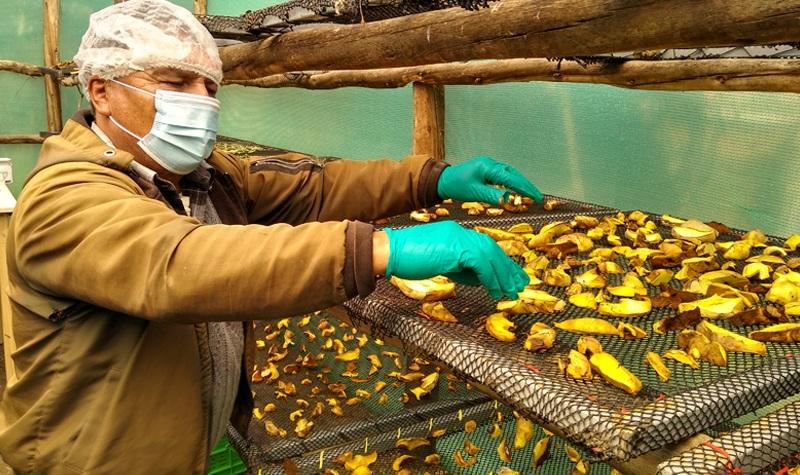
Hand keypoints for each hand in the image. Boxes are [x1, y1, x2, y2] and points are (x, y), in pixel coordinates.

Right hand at [384, 221, 528, 299]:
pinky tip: (495, 291)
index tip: (509, 277)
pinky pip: (481, 263)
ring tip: (510, 292)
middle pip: (492, 248)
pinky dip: (491, 278)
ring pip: (490, 255)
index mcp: (457, 234)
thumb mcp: (440, 264)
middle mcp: (461, 232)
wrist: (390, 250)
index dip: (499, 262)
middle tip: (519, 284)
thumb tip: (481, 280)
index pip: (484, 247)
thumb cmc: (408, 258)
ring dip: (502, 275)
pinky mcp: (456, 248)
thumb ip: (460, 269)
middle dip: (507, 268)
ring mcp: (459, 237)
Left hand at [437, 156, 542, 204]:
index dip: (524, 188)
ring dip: (520, 183)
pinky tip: (517, 190)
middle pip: (513, 174)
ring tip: (531, 194)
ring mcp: (489, 166)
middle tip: (538, 197)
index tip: (536, 197)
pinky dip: (513, 182)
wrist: (443, 180)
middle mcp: (490, 164)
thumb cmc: (456, 186)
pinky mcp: (487, 170)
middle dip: (526, 185)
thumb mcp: (474, 193)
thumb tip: (508, 201)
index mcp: (487, 167)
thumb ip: (491, 196)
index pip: (510, 178)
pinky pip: (504, 175)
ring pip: (510, 174)